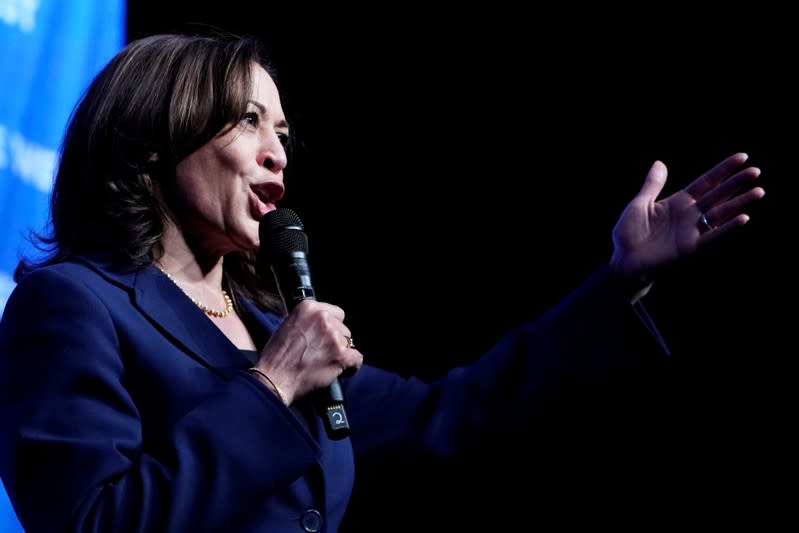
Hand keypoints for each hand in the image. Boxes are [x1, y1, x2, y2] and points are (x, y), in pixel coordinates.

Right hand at [253, 300, 362, 403]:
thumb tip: (324, 325)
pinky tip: (342, 371)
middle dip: (336, 341)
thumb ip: (308, 321)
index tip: (326, 337)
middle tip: (322, 353)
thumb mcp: (288, 326)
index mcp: (308, 307)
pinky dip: (352, 367)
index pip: (336, 313)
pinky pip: (357, 358)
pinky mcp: (340, 355)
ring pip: (349, 343)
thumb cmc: (277, 356)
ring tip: (326, 363)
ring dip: (340, 353)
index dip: (332, 327)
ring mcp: (332, 336)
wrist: (274, 378)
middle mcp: (322, 318)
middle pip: (343, 328)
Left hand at [610, 152, 764, 290]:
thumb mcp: (639, 204)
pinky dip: (728, 228)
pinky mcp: (690, 248)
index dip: (722, 170)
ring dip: (739, 203)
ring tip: (758, 191)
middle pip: (717, 195)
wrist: (623, 261)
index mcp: (678, 202)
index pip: (705, 182)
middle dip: (736, 183)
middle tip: (755, 171)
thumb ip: (653, 185)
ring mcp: (692, 231)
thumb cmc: (629, 233)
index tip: (742, 157)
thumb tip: (660, 163)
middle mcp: (690, 215)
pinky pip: (713, 237)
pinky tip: (744, 219)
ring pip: (720, 214)